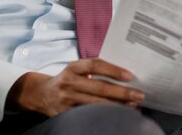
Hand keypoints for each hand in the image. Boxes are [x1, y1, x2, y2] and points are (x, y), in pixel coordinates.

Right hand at [7, 59, 144, 116]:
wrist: (41, 94)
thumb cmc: (67, 79)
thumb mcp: (76, 69)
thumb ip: (94, 70)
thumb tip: (124, 76)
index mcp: (73, 67)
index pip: (95, 65)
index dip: (113, 70)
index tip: (130, 76)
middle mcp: (69, 82)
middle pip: (99, 87)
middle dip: (122, 92)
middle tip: (140, 95)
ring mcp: (66, 99)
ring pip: (95, 104)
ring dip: (117, 106)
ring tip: (133, 106)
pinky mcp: (65, 114)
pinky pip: (88, 115)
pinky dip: (104, 115)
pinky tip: (117, 115)